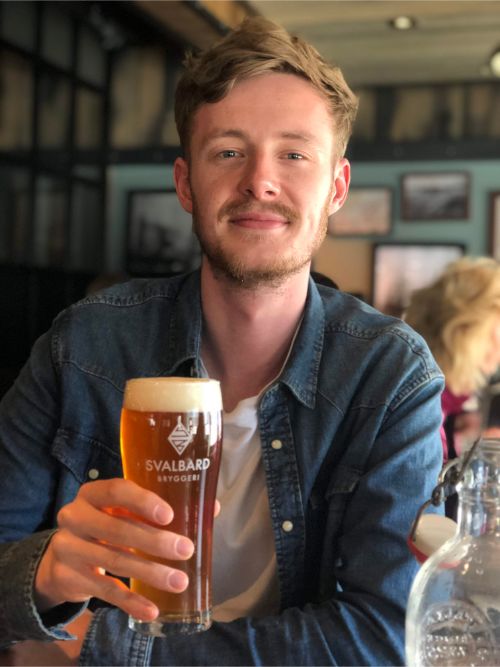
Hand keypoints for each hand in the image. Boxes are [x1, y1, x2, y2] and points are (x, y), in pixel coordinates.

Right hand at [34, 478, 194, 622]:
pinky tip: (151, 609)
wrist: (62, 557)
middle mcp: (75, 516)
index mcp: (92, 493)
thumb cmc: (106, 524)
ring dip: (150, 573)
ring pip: (114, 560)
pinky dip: (130, 601)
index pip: (116, 491)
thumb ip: (160, 508)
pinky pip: (104, 591)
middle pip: (117, 529)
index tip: (170, 515)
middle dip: (155, 541)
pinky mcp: (69, 578)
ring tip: (180, 581)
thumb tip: (211, 507)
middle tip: (186, 550)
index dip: (143, 502)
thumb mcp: (124, 511)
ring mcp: (69, 548)